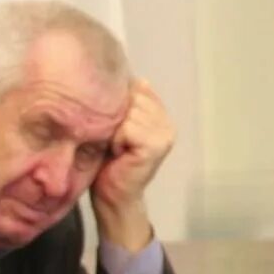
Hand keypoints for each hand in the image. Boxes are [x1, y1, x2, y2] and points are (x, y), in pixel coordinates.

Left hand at [90, 79, 173, 251]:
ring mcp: (165, 132)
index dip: (116, 103)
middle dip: (113, 117)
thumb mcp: (112, 127)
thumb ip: (121, 105)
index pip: (136, 87)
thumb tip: (121, 76)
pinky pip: (128, 127)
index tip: (110, 125)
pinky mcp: (157, 144)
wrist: (112, 198)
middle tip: (111, 140)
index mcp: (158, 113)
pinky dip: (116, 139)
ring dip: (113, 130)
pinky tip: (118, 153)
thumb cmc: (106, 163)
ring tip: (114, 147)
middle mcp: (167, 121)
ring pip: (128, 111)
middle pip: (131, 97)